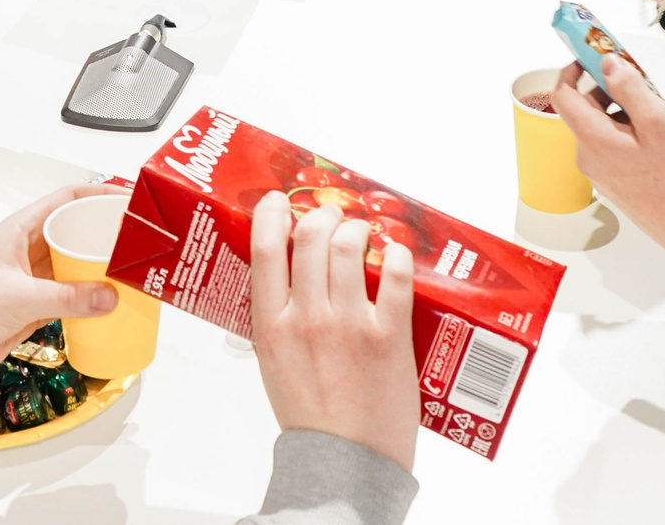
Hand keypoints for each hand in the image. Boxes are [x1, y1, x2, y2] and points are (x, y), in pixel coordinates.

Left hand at [0, 186, 124, 382]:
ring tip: (131, 269)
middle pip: (76, 230)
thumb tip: (108, 296)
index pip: (66, 199)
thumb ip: (65, 297)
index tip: (128, 200)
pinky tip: (110, 301)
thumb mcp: (18, 298)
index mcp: (20, 230)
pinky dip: (91, 296)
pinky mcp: (36, 303)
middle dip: (105, 232)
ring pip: (76, 263)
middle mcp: (29, 249)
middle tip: (138, 239)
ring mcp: (33, 277)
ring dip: (100, 267)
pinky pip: (72, 294)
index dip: (99, 195)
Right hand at [249, 195, 418, 471]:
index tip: (279, 201)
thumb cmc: (311, 418)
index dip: (272, 214)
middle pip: (312, 236)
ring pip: (351, 246)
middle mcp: (308, 318)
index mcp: (272, 326)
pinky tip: (396, 256)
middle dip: (323, 215)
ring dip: (360, 229)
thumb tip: (288, 281)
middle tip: (332, 218)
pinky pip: (395, 276)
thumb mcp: (275, 364)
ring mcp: (349, 324)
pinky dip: (397, 256)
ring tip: (365, 233)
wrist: (344, 464)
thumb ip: (278, 320)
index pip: (266, 249)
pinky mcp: (389, 336)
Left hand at [550, 60, 664, 254]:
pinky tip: (657, 131)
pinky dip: (629, 130)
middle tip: (641, 81)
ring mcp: (600, 171)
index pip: (563, 94)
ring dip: (625, 110)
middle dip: (611, 89)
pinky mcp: (613, 180)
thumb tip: (607, 63)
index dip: (573, 70)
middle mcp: (588, 155)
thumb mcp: (656, 119)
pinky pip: (612, 144)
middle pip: (586, 109)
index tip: (593, 56)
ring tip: (659, 107)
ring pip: (602, 126)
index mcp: (592, 138)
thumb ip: (628, 86)